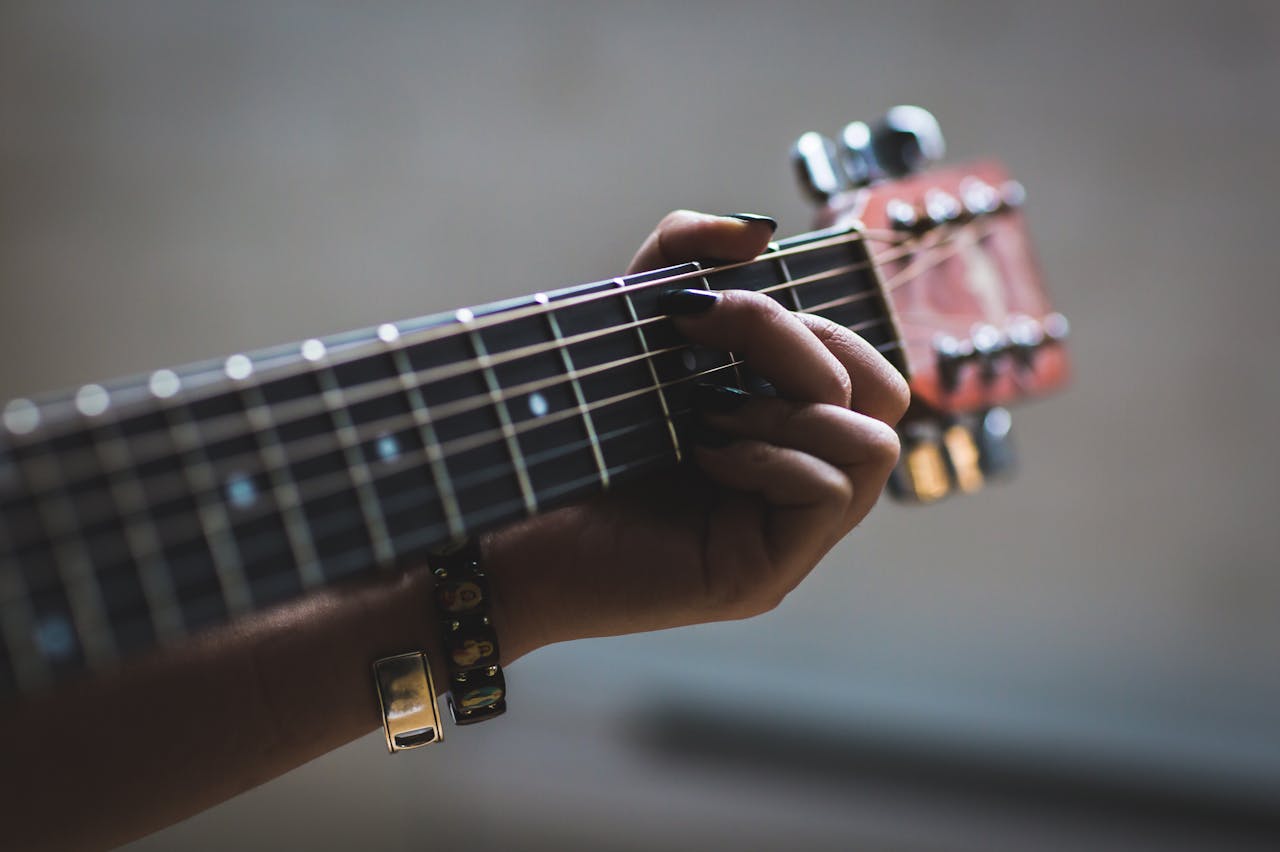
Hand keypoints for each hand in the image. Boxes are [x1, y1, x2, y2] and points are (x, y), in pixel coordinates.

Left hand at [486, 211, 909, 658]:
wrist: (500, 518)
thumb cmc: (566, 427)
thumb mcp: (630, 322)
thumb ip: (682, 256)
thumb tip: (761, 229)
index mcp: (784, 426)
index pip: (865, 365)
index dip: (809, 322)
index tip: (701, 312)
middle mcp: (798, 480)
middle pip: (885, 395)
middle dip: (803, 349)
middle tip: (710, 351)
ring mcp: (787, 534)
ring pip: (874, 445)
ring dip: (789, 407)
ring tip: (705, 413)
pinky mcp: (764, 576)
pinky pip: (829, 492)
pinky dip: (771, 456)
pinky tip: (702, 453)